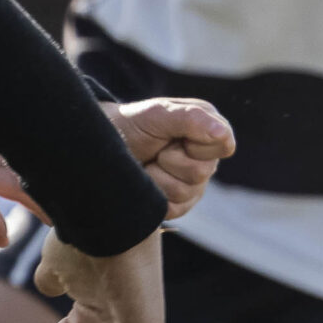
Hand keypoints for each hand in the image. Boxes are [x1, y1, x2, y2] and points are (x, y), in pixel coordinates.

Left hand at [104, 97, 234, 220]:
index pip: (222, 145)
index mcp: (208, 130)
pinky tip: (145, 182)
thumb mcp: (158, 113)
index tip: (173, 135)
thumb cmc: (131, 124)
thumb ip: (193, 119)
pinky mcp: (180, 204)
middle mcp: (206, 158)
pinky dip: (154, 196)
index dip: (195, 144)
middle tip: (154, 149)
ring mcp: (194, 183)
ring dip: (158, 178)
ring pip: (186, 192)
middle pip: (202, 172)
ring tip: (146, 164)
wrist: (99, 148)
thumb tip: (223, 134)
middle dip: (170, 161)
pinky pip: (175, 208)